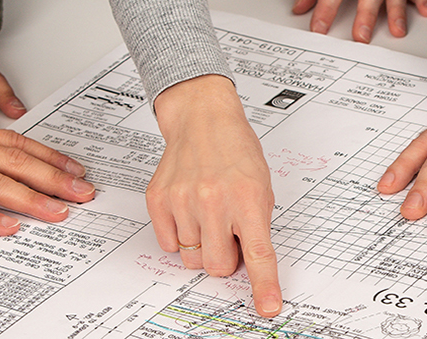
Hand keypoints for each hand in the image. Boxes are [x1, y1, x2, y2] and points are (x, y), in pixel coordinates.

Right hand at [144, 75, 281, 316]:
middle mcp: (213, 200)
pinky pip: (169, 245)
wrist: (202, 118)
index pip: (259, 253)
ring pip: (191, 259)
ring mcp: (182, 201)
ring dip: (201, 246)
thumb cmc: (235, 151)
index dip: (264, 285)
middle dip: (225, 258)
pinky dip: (180, 236)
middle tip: (227, 233)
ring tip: (207, 214)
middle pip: (218, 267)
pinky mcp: (158, 200)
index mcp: (247, 198)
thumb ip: (255, 226)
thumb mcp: (261, 186)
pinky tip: (188, 211)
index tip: (268, 307)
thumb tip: (248, 267)